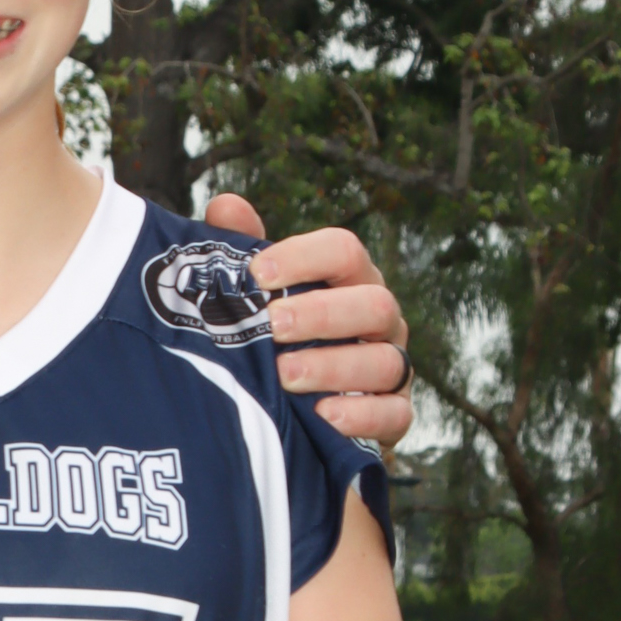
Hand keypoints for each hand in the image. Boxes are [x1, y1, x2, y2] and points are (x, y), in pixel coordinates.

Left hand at [204, 193, 412, 449]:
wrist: (294, 406)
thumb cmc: (276, 334)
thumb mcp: (256, 294)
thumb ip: (241, 248)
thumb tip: (226, 205)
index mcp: (349, 279)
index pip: (344, 250)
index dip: (304, 256)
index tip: (258, 272)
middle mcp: (379, 319)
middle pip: (374, 304)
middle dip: (323, 314)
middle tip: (274, 326)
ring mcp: (392, 366)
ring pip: (386, 361)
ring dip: (334, 367)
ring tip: (285, 375)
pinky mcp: (394, 414)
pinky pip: (395, 415)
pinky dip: (361, 416)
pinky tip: (322, 416)